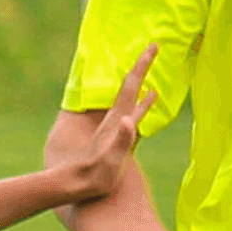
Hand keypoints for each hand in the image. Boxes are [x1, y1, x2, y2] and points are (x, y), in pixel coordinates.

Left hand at [48, 46, 157, 202]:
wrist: (77, 185)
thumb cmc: (95, 177)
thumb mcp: (110, 161)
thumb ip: (121, 142)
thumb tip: (129, 120)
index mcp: (117, 120)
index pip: (132, 86)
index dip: (143, 66)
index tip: (153, 46)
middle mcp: (117, 118)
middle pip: (131, 85)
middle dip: (143, 65)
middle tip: (154, 46)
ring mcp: (117, 126)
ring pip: (133, 96)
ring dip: (143, 80)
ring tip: (152, 67)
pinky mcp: (119, 135)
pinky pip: (136, 111)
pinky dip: (145, 100)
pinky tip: (150, 97)